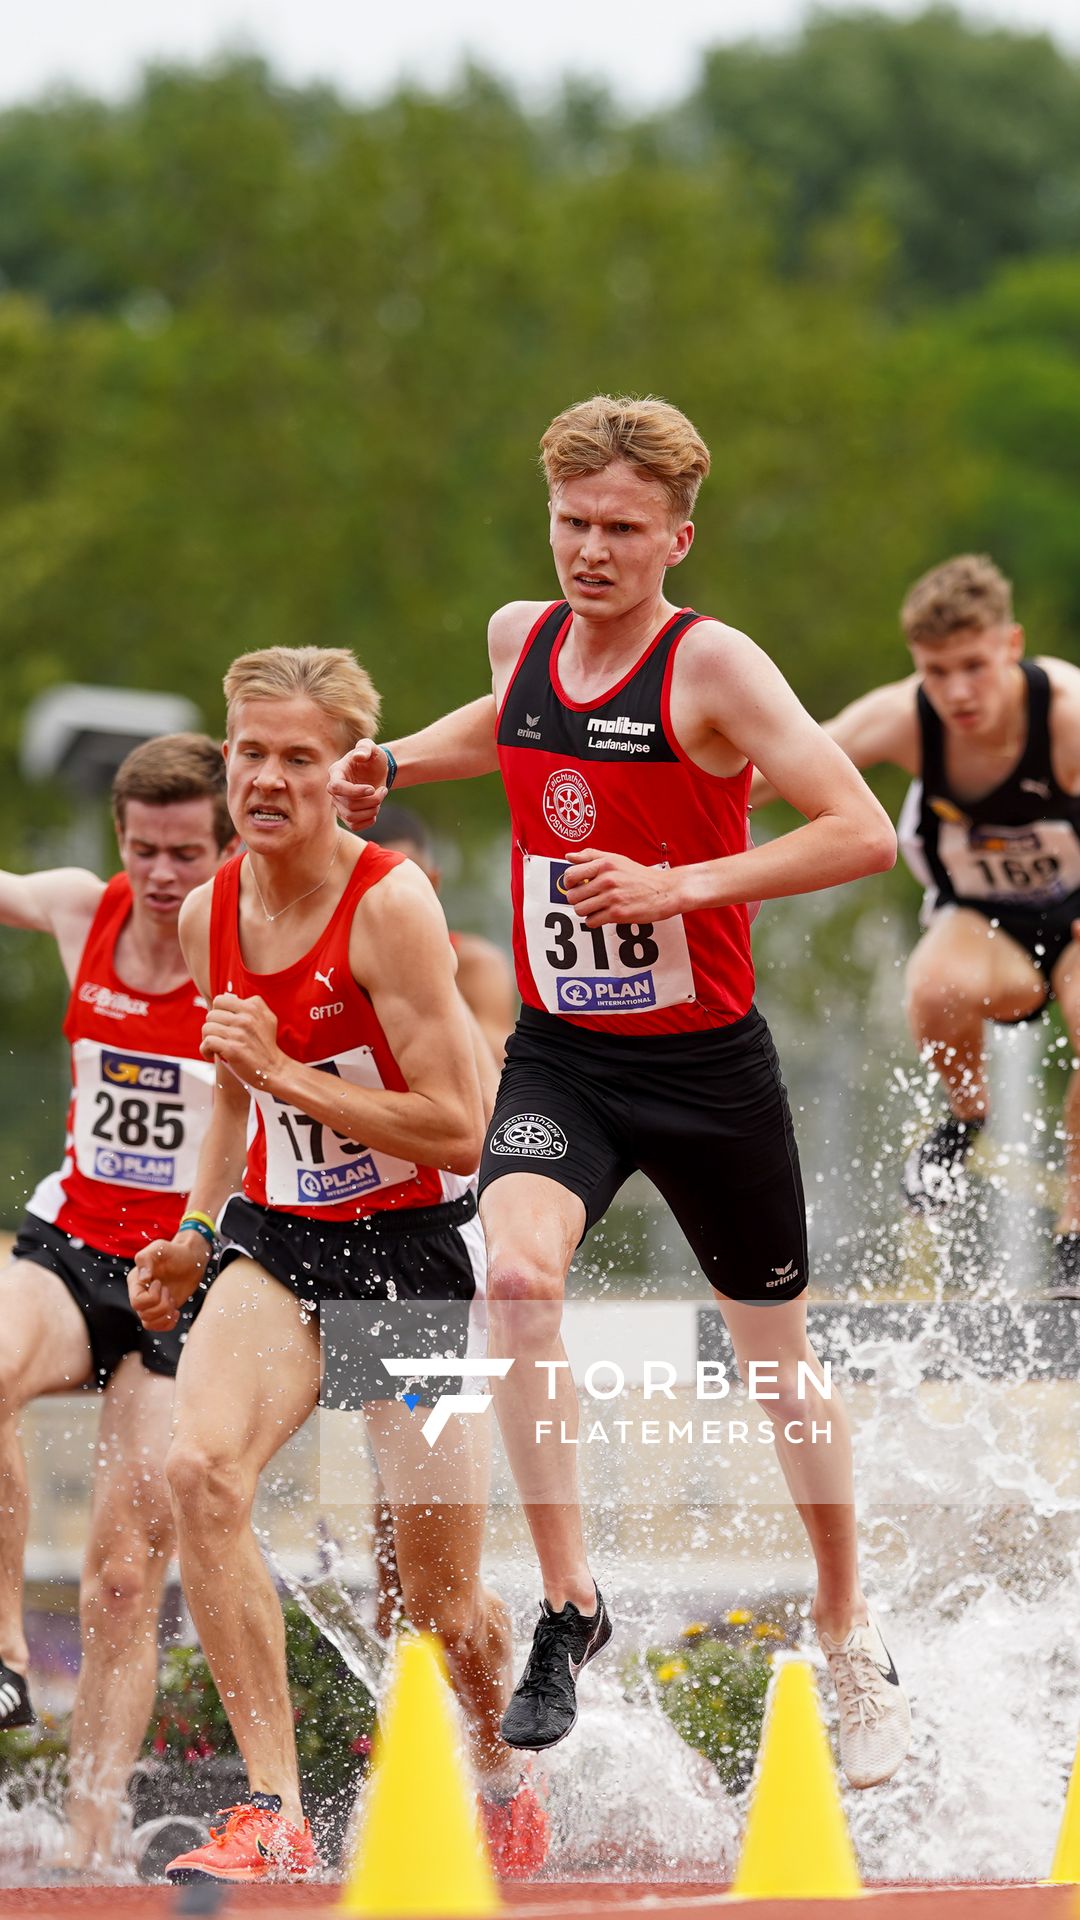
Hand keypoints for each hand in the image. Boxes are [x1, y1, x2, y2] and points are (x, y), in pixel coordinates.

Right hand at [128, 1234, 208, 1330]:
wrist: (191, 1259)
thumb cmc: (174, 1252)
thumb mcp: (160, 1248)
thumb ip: (146, 1259)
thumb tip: (143, 1278)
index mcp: (136, 1281)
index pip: (137, 1302)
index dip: (152, 1297)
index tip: (160, 1283)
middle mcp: (140, 1294)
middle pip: (144, 1315)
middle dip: (162, 1305)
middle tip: (169, 1291)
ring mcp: (151, 1304)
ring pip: (149, 1324)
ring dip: (165, 1314)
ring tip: (172, 1299)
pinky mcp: (162, 1311)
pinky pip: (158, 1328)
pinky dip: (168, 1323)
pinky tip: (176, 1311)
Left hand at [201, 992, 282, 1088]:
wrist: (274, 1068)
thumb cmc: (266, 1044)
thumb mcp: (267, 1018)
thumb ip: (253, 1004)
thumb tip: (231, 997)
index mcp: (253, 1007)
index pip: (220, 1000)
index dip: (218, 1012)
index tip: (222, 1022)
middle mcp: (246, 1019)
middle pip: (211, 1015)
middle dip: (212, 1026)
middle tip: (218, 1036)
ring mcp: (239, 1034)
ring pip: (207, 1028)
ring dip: (207, 1038)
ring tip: (215, 1045)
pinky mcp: (232, 1049)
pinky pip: (207, 1042)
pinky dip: (205, 1050)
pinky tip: (211, 1054)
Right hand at [327, 740, 389, 828]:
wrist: (377, 772)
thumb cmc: (373, 759)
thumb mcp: (372, 748)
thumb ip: (365, 748)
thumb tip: (358, 756)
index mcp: (336, 772)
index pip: (336, 787)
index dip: (354, 791)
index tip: (372, 788)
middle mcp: (334, 791)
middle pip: (348, 805)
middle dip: (371, 800)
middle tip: (383, 790)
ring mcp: (339, 804)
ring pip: (351, 817)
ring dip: (371, 810)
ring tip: (380, 798)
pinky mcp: (347, 814)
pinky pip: (354, 826)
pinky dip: (368, 820)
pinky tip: (375, 809)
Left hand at [563, 848, 681, 925]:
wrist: (665, 890)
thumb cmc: (640, 876)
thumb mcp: (616, 859)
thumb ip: (591, 856)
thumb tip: (569, 857)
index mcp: (604, 864)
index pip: (570, 874)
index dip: (568, 883)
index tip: (575, 886)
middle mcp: (607, 880)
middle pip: (572, 895)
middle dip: (577, 899)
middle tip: (587, 898)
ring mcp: (612, 897)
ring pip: (580, 910)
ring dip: (585, 911)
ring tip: (595, 907)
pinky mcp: (617, 913)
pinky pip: (591, 921)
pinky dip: (593, 921)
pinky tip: (602, 915)